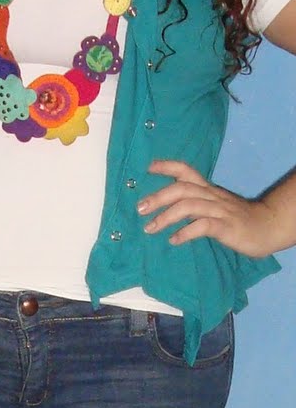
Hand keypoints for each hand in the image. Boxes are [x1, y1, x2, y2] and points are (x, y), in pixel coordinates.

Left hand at [137, 161, 278, 257]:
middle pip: (182, 188)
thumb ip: (195, 205)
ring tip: (150, 228)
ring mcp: (220, 210)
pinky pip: (203, 226)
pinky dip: (185, 233)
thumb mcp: (215, 206)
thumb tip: (168, 210)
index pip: (187, 171)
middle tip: (140, 208)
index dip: (168, 167)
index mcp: (208, 190)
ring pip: (189, 205)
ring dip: (166, 216)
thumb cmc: (238, 218)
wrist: (268, 226)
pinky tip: (174, 240)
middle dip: (158, 196)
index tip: (148, 168)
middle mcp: (212, 196)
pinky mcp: (226, 227)